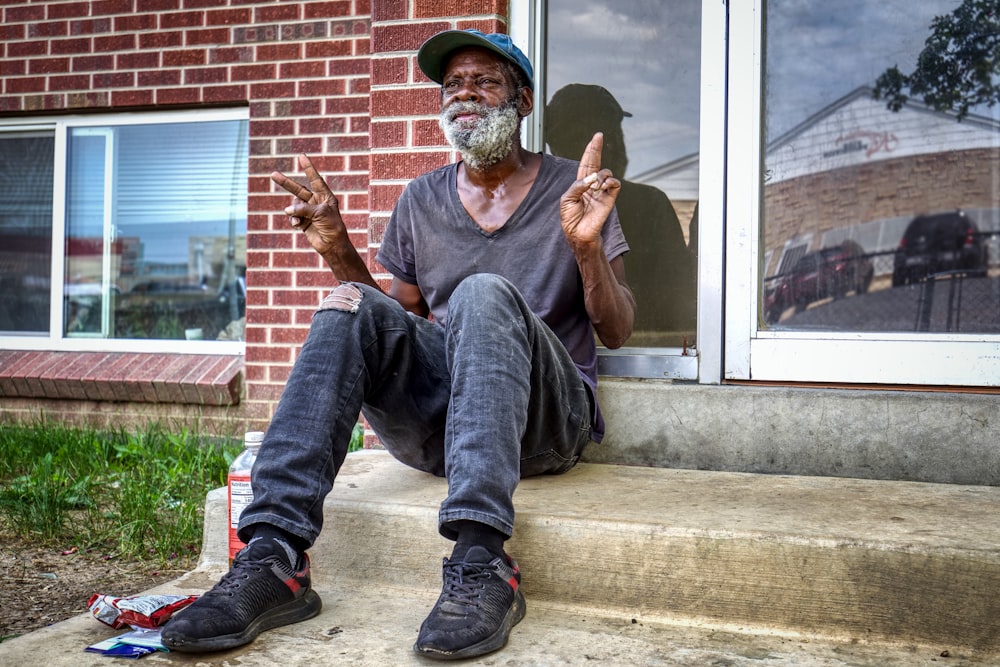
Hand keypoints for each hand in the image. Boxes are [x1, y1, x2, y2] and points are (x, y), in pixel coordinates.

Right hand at [271, 154, 348, 258]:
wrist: (332, 245)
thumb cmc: (332, 227)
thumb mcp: (320, 213)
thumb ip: (304, 208)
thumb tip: (288, 210)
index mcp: (325, 196)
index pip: (315, 179)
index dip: (308, 168)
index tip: (301, 156)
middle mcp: (316, 202)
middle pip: (298, 189)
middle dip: (286, 183)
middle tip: (273, 174)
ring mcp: (309, 211)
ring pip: (294, 205)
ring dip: (293, 212)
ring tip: (297, 219)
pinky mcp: (303, 221)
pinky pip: (292, 217)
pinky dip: (293, 220)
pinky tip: (298, 225)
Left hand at [559, 132, 620, 251]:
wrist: (578, 234)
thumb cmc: (570, 218)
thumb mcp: (567, 199)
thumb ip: (577, 185)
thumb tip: (592, 178)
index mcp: (580, 184)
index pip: (586, 164)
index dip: (590, 151)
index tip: (595, 138)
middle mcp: (592, 185)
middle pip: (596, 163)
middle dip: (597, 149)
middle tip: (598, 137)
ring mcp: (602, 191)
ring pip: (606, 173)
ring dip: (600, 175)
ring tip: (595, 186)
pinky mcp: (610, 198)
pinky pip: (614, 184)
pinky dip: (609, 182)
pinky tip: (602, 187)